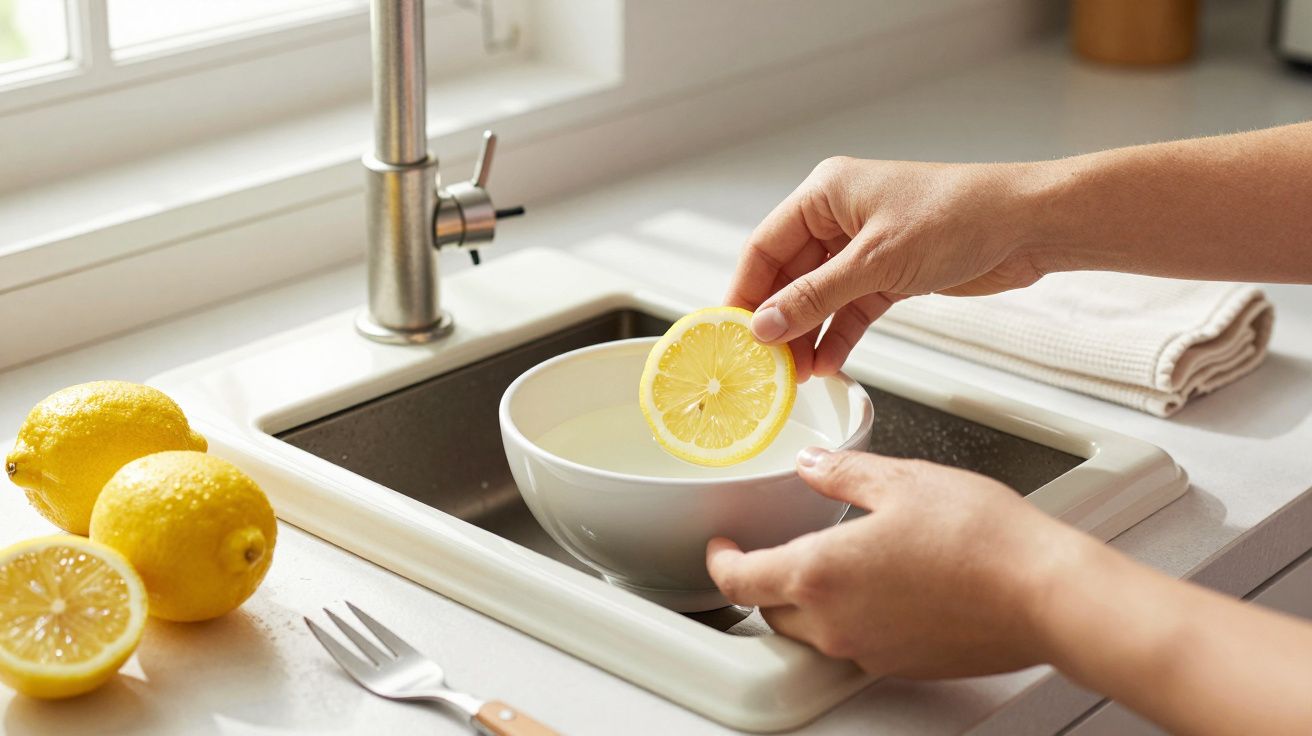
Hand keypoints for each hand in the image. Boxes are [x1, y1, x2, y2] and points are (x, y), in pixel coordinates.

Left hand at [705, 448, 1086, 677]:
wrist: (1046, 594)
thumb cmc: (982, 538)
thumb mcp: (902, 481)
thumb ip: (843, 473)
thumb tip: (813, 465)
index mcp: (821, 574)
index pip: (740, 580)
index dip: (720, 561)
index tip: (721, 546)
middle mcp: (836, 623)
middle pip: (772, 610)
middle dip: (765, 579)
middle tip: (776, 548)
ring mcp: (869, 650)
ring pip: (812, 630)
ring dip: (807, 601)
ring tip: (834, 562)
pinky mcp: (903, 663)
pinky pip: (856, 642)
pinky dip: (852, 616)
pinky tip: (883, 585)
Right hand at [726, 157, 1047, 379]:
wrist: (1028, 225)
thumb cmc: (960, 216)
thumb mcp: (876, 262)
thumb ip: (816, 297)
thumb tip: (765, 325)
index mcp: (825, 193)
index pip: (764, 246)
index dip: (744, 291)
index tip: (728, 333)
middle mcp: (839, 216)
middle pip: (788, 275)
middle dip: (777, 320)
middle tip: (762, 363)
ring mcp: (864, 246)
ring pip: (819, 297)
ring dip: (807, 334)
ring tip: (794, 374)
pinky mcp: (890, 273)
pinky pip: (850, 308)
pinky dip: (839, 334)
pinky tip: (828, 363)